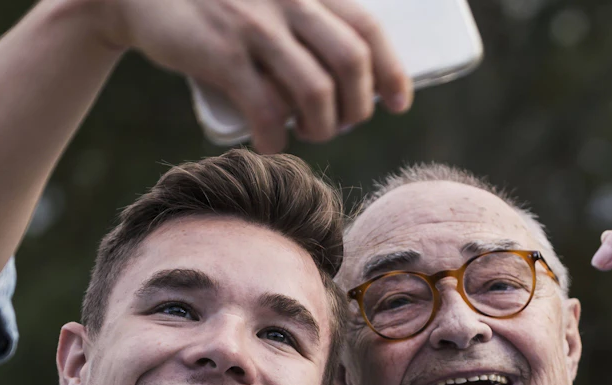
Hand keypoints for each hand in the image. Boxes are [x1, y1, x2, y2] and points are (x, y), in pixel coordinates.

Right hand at [89, 0, 413, 149]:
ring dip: (322, 126)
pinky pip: (266, 110)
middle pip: (351, 63)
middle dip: (358, 106)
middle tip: (344, 122)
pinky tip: (268, 143)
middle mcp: (288, 0)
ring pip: (316, 92)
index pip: (368, 28)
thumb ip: (304, 18)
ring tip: (308, 133)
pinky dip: (274, 138)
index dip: (392, 71)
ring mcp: (255, 27)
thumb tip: (352, 73)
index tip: (398, 102)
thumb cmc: (214, 2)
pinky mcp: (221, 54)